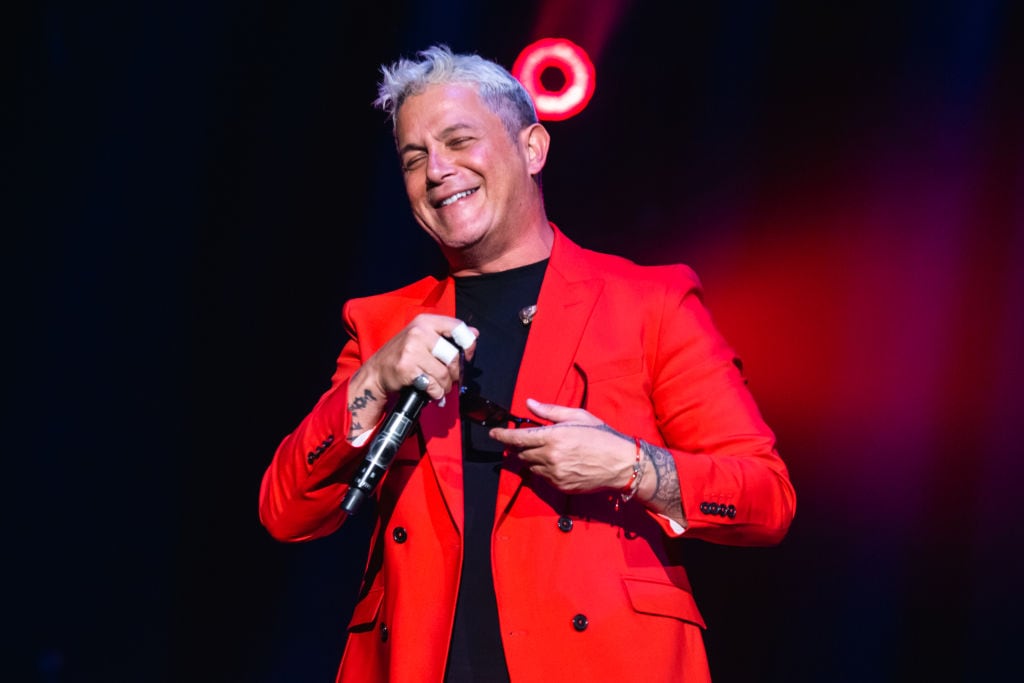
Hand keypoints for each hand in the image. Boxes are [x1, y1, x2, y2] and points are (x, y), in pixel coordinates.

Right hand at [347, 314, 477, 431]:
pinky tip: (431, 392)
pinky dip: (435, 393)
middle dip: (455, 373)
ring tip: (440, 387)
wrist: (377, 371)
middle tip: (451, 379)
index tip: (467, 356)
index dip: (468, 344)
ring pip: (444, 373)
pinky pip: (432, 385)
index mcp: (425, 321)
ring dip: (445, 386)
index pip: (457, 327)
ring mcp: (411, 350)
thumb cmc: (404, 354)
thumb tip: (475, 333)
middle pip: (452, 356)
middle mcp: (419, 332)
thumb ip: (447, 334)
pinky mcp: (407, 368)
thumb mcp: (423, 337)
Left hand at [488, 398, 635, 493]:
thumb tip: (530, 404)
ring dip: (532, 457)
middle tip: (526, 439)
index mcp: (553, 437)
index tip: (494, 433)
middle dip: (519, 446)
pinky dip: (543, 469)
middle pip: (522, 453)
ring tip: (546, 450)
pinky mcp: (560, 486)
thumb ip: (550, 411)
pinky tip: (556, 462)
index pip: (518, 438)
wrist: (622, 463)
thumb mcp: (577, 416)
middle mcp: (550, 457)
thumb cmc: (602, 436)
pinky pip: (542, 477)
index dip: (502, 435)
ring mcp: (555, 474)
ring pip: (531, 466)